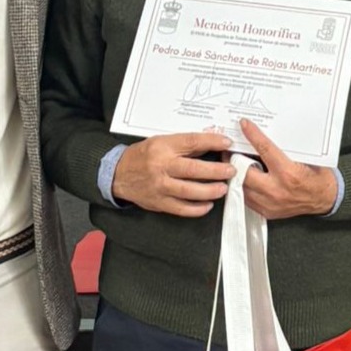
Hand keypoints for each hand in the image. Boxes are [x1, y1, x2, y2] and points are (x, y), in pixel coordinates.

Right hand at [113, 131, 234, 216]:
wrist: (118, 175)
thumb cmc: (143, 156)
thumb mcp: (161, 142)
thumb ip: (184, 145)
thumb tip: (212, 144)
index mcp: (162, 147)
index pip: (191, 142)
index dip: (211, 142)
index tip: (227, 143)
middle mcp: (161, 167)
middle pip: (193, 169)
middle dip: (216, 171)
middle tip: (231, 171)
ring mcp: (160, 187)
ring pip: (189, 191)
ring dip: (210, 191)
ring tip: (223, 188)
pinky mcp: (159, 202)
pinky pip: (182, 208)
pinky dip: (197, 209)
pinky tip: (208, 204)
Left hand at [239, 119, 337, 219]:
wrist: (325, 199)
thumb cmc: (317, 177)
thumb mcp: (305, 158)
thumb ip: (285, 149)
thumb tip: (266, 134)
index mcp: (288, 173)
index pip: (265, 149)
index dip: (252, 135)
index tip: (244, 125)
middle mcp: (277, 190)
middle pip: (245, 171)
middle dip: (235, 159)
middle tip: (231, 149)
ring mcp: (270, 203)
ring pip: (241, 186)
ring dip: (236, 174)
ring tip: (233, 164)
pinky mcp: (267, 211)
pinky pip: (246, 199)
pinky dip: (243, 187)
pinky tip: (243, 179)